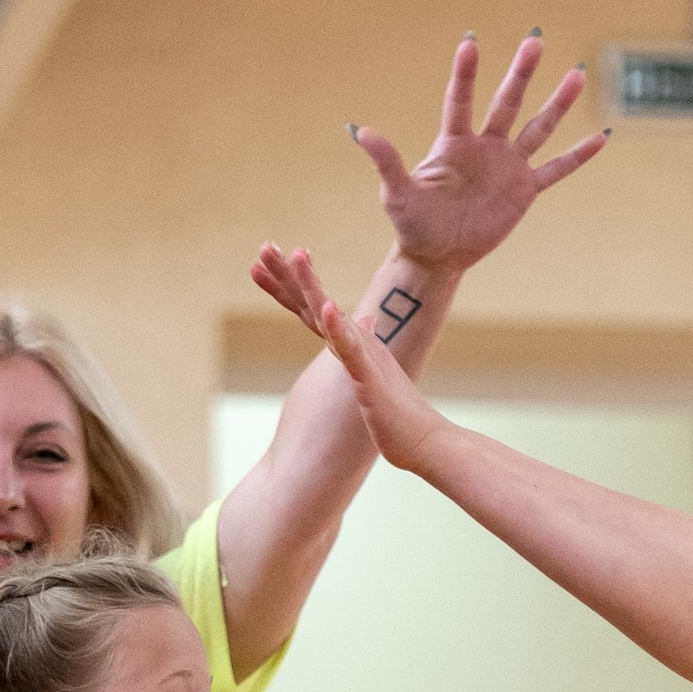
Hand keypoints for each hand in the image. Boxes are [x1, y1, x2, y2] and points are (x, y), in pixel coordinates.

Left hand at [248, 242, 446, 468]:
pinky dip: (338, 329)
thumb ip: (364, 354)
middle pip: (316, 303)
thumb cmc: (399, 421)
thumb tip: (364, 325)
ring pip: (332, 317)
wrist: (429, 444)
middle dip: (289, 275)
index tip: (264, 266)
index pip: (314, 311)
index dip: (289, 287)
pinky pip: (351, 352)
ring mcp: (364, 359)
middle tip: (264, 247)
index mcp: (355, 345)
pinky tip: (327, 308)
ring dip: (313, 286)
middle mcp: (359, 344)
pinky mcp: (369, 380)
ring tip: (297, 256)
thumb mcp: (374, 380)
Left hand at [348, 30, 604, 275]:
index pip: (461, 101)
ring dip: (558, 103)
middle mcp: (484, 147)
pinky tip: (601, 137)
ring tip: (577, 74)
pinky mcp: (524, 191)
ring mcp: (507, 167)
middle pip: (507, 103)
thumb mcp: (395, 193)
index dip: (466, 74)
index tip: (471, 42)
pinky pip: (556, 170)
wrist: (435, 256)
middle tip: (536, 39)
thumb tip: (361, 132)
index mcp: (453, 143)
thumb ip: (386, 161)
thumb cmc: (411, 224)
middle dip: (522, 73)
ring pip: (538, 128)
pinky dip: (578, 156)